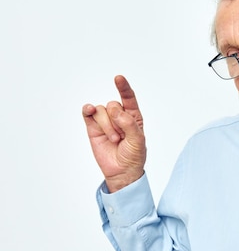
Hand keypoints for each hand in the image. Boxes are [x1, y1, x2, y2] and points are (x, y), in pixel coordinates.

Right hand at [82, 75, 146, 191]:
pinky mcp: (93, 127)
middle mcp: (119, 116)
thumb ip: (129, 123)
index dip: (123, 88)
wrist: (121, 171)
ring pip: (101, 110)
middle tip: (121, 137)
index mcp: (133, 116)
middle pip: (113, 105)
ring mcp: (105, 121)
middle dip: (116, 121)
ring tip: (114, 139)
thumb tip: (115, 110)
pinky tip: (89, 109)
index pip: (129, 98)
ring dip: (107, 125)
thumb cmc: (133, 155)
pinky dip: (88, 110)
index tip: (118, 78)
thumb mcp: (138, 140)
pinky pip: (88, 113)